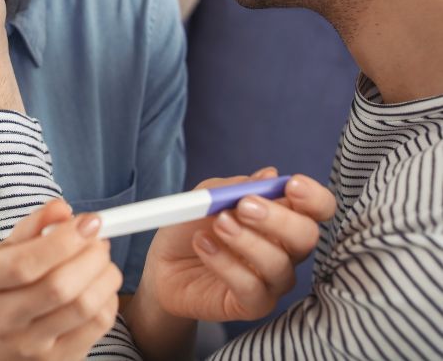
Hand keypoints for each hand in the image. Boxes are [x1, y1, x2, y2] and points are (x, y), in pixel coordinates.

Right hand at [0, 200, 121, 360]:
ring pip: (83, 307)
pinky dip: (108, 298)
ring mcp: (27, 346)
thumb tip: (62, 210)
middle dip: (91, 256)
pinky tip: (101, 285)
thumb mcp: (8, 247)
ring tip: (102, 260)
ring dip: (105, 275)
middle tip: (100, 241)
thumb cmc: (7, 280)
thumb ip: (34, 225)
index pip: (24, 263)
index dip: (63, 241)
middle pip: (58, 287)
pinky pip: (97, 325)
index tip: (90, 222)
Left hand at [136, 168, 335, 323]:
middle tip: (243, 206)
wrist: (163, 263)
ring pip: (278, 264)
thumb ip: (237, 187)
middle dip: (277, 218)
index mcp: (283, 217)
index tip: (292, 185)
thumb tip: (269, 176)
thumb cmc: (192, 224)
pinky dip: (225, 263)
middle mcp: (285, 250)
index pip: (317, 209)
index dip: (314, 197)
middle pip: (307, 237)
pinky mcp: (252, 305)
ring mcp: (272, 280)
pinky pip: (251, 288)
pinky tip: (203, 245)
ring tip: (217, 224)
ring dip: (245, 240)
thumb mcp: (208, 196)